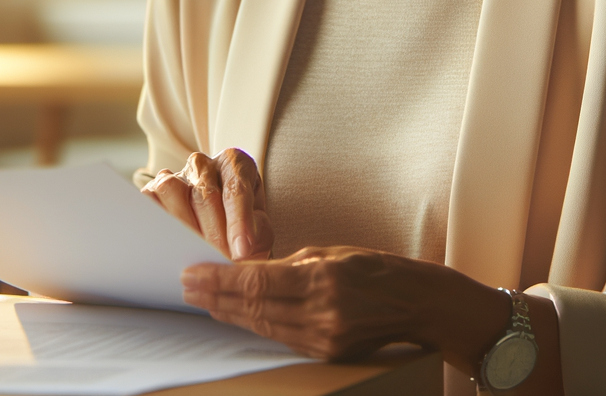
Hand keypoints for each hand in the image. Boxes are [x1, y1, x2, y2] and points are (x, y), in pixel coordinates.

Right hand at [141, 149, 273, 260]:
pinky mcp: (153, 190)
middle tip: (219, 260)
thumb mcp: (260, 231)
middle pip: (205, 194)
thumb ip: (257, 236)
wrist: (219, 231)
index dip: (239, 222)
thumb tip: (240, 249)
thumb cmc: (243, 229)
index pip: (237, 189)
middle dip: (213, 233)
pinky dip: (155, 221)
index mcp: (234, 164)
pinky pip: (149, 200)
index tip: (242, 250)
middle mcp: (204, 165)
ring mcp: (175, 176)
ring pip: (171, 190)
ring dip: (183, 226)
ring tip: (194, 254)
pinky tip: (166, 245)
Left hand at [181, 246, 504, 361]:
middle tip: (186, 285)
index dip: (220, 279)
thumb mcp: (334, 252)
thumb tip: (248, 271)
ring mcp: (325, 338)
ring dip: (229, 313)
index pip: (258, 281)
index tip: (193, 272)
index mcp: (324, 279)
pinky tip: (235, 316)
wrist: (419, 305)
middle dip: (216, 296)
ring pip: (263, 326)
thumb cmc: (379, 270)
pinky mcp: (327, 353)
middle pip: (254, 307)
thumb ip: (291, 264)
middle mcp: (323, 313)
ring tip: (202, 300)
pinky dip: (255, 325)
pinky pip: (281, 338)